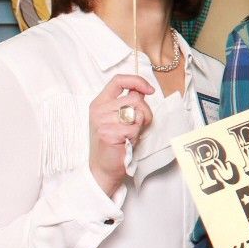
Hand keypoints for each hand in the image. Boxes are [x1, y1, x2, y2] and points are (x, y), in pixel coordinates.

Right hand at [88, 74, 155, 195]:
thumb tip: (144, 91)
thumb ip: (128, 103)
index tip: (150, 90)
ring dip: (140, 125)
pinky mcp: (108, 133)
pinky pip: (135, 128)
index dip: (137, 81)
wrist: (104, 167)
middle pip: (135, 99)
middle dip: (145, 112)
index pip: (118, 80)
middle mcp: (98, 110)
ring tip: (131, 134)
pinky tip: (127, 142)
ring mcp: (102, 121)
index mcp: (100, 102)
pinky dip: (136, 136)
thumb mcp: (119, 118)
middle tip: (140, 125)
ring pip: (137, 113)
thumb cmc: (116, 142)